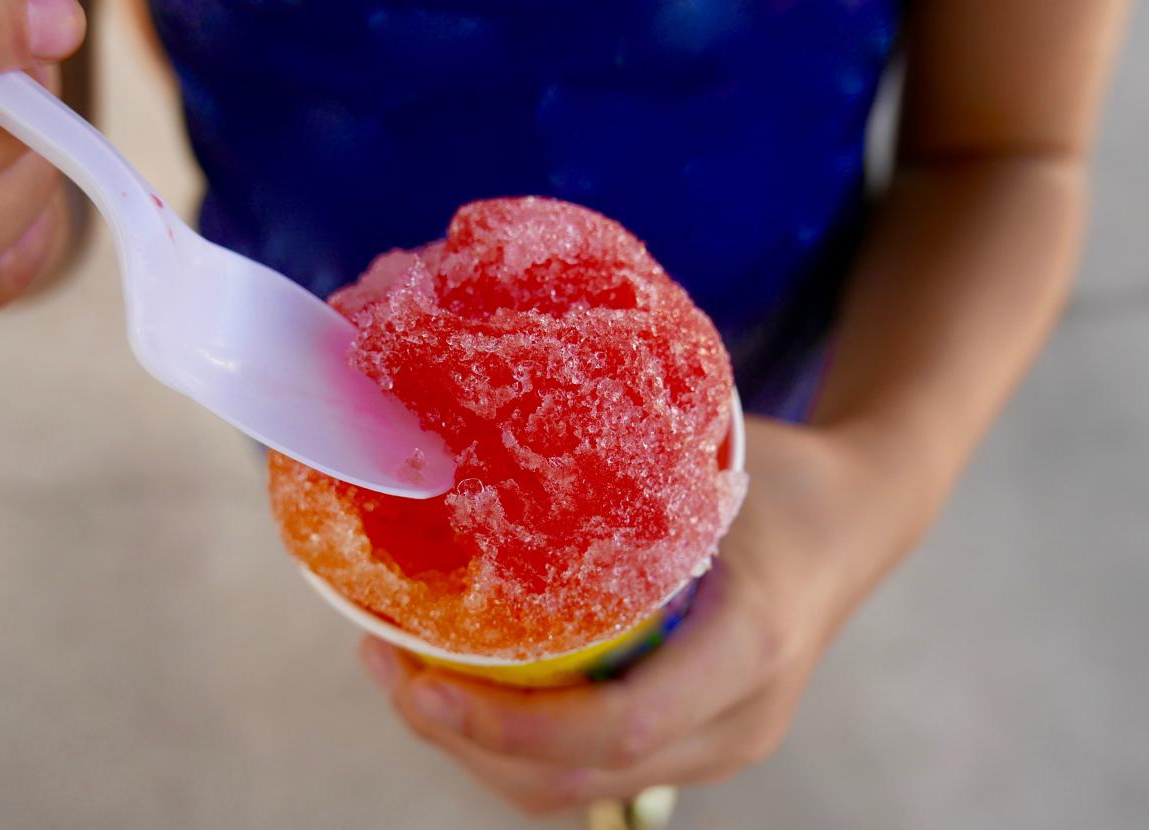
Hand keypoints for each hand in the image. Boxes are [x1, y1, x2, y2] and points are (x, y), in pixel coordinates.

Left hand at [360, 417, 906, 814]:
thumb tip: (480, 455)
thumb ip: (622, 479)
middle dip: (467, 743)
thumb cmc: (783, 483)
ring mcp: (722, 742)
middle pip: (581, 779)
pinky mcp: (699, 742)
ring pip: (578, 791)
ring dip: (480, 751)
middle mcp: (739, 718)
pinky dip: (519, 746)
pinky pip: (595, 772)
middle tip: (388, 667)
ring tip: (407, 676)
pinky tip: (467, 688)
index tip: (420, 681)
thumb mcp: (710, 462)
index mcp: (748, 645)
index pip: (620, 724)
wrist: (857, 524)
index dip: (509, 723)